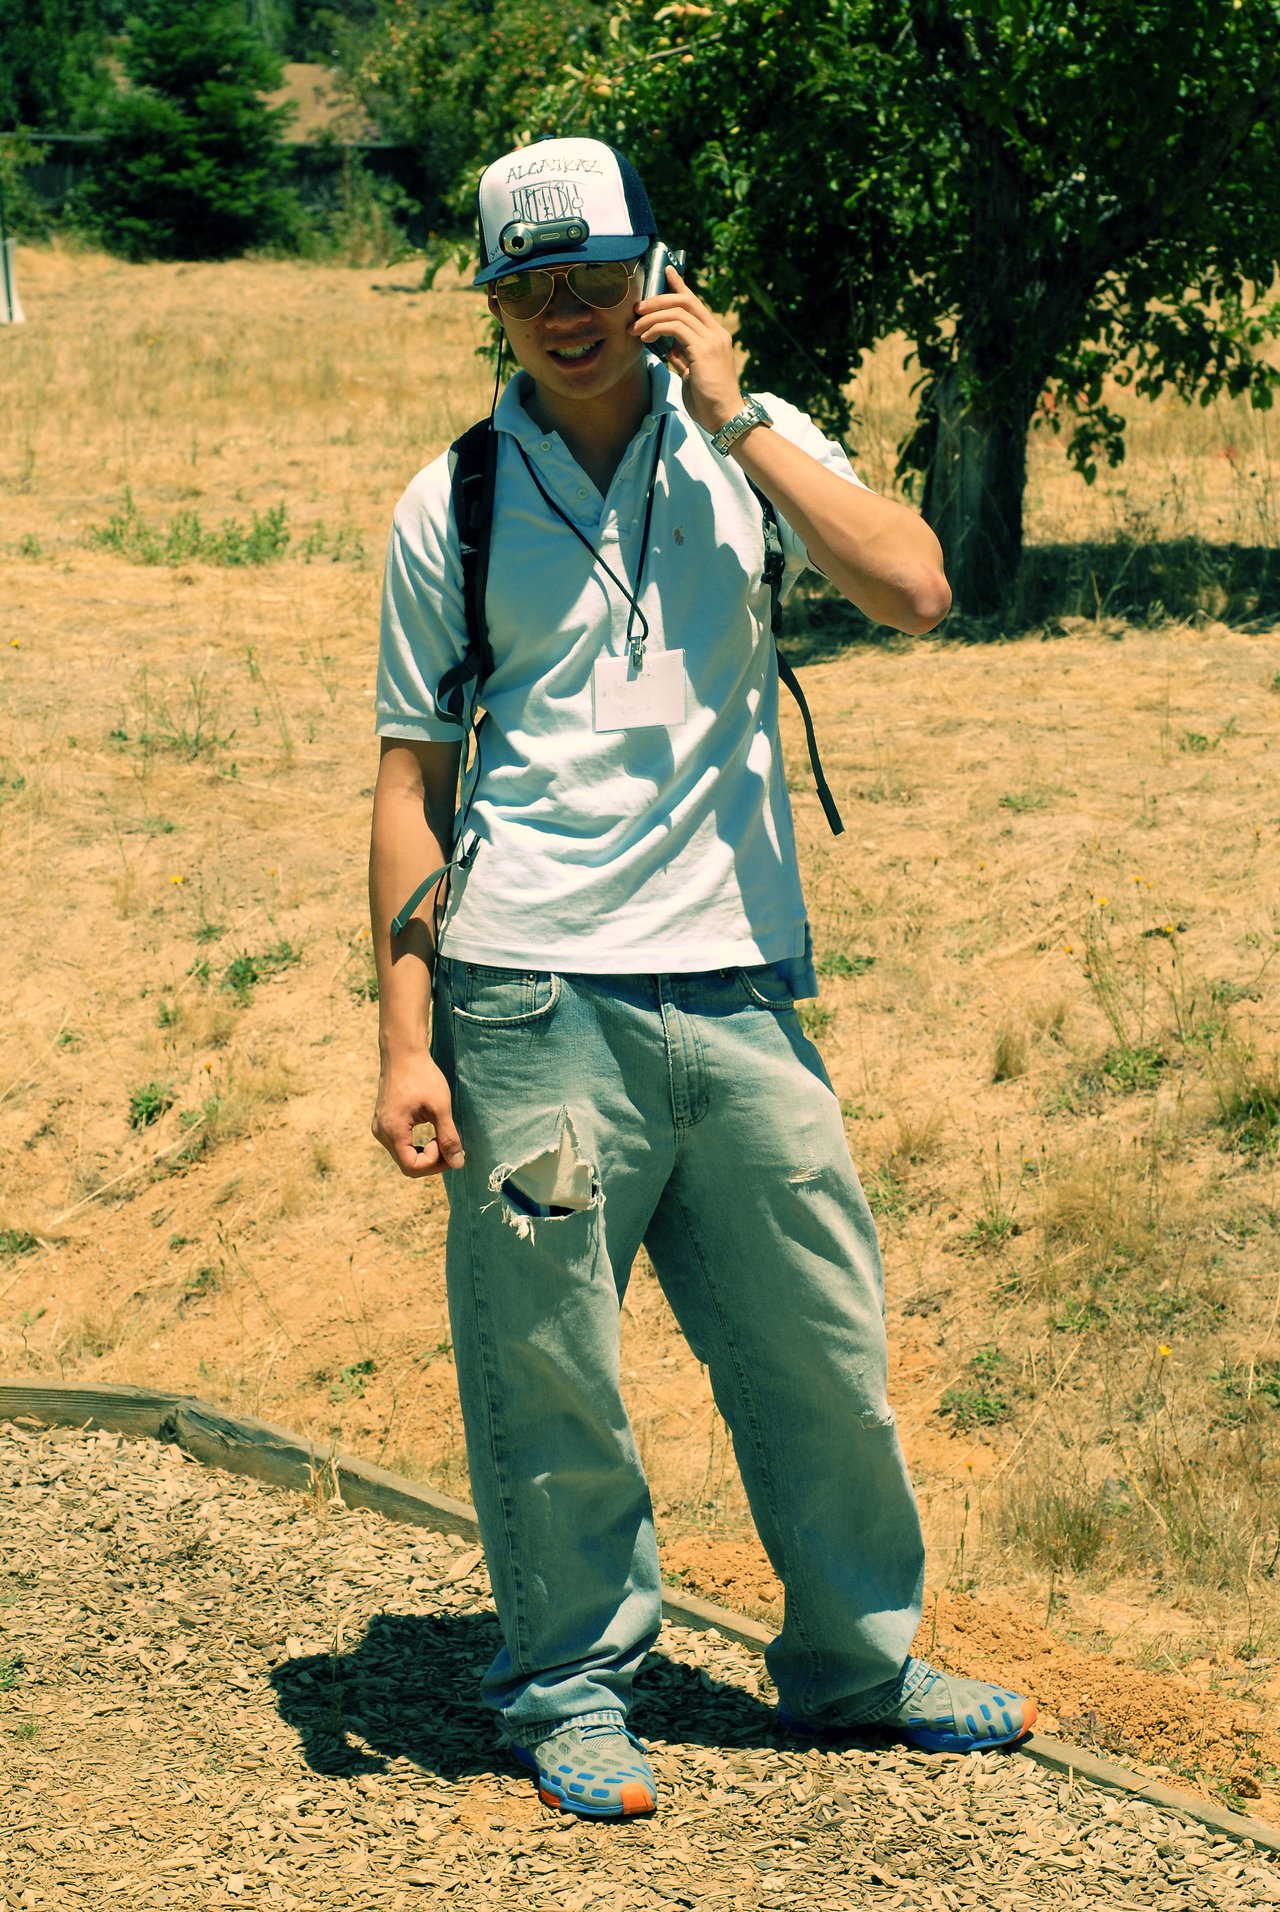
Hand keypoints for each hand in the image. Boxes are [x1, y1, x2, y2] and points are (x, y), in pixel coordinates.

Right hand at [372, 1052, 464, 1177]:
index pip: (412, 1167)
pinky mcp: (384, 1122)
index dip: (434, 1162)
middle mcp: (381, 1133)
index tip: (447, 1142)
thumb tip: (458, 1163)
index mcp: (392, 1131)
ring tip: (441, 1135)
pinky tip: (430, 1131)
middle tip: (450, 1144)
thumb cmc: (422, 1076)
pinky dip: (417, 1145)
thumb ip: (449, 1137)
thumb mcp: (440, 1107)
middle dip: (432, 1160)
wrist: (403, 1053)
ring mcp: (380, 1128)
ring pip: (404, 1156)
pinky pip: (400, 1144)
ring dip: (425, 1153)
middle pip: (407, 1165)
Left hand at [630, 265, 743, 436]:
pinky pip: (675, 328)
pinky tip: (645, 338)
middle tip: (637, 309)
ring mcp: (711, 339)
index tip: (665, 271)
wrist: (725, 417)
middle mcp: (715, 333)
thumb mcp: (692, 374)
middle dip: (657, 300)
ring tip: (635, 329)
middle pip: (685, 301)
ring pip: (677, 312)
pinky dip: (656, 329)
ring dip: (651, 317)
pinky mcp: (703, 349)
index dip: (679, 284)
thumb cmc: (709, 401)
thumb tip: (669, 349)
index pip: (695, 302)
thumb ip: (683, 358)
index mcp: (714, 336)